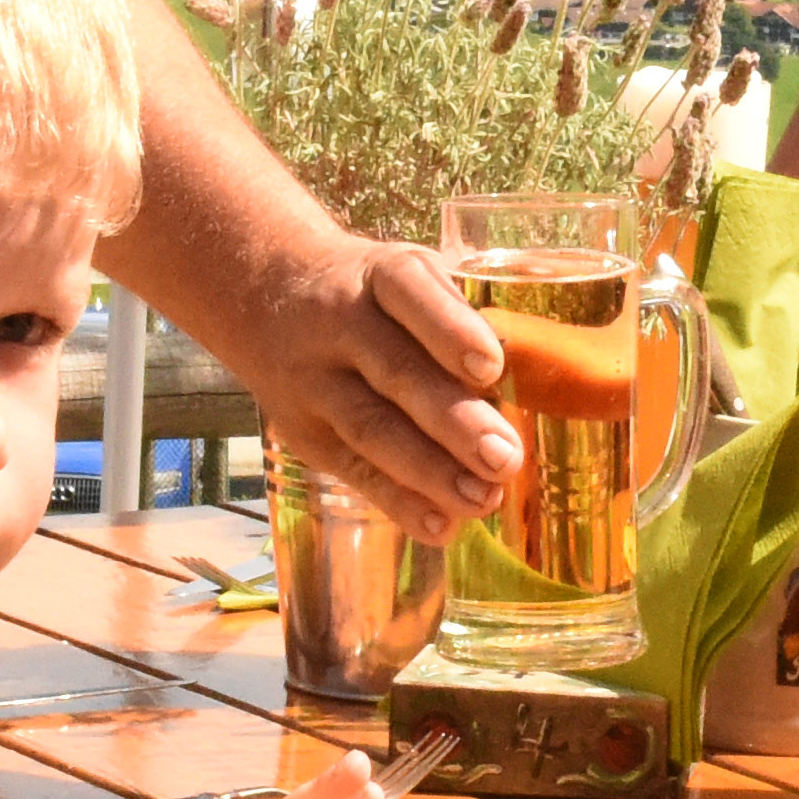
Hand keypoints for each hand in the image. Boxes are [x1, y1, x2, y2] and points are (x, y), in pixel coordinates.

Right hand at [261, 232, 523, 525]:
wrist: (263, 294)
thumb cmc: (371, 293)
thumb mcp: (407, 272)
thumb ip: (460, 311)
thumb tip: (535, 372)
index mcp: (378, 274)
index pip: (409, 291)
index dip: (449, 329)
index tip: (491, 367)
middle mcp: (339, 323)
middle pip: (396, 372)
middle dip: (453, 420)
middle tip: (504, 458)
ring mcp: (315, 380)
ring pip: (371, 428)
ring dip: (430, 471)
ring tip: (483, 499)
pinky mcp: (304, 431)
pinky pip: (353, 469)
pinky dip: (397, 501)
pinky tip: (440, 526)